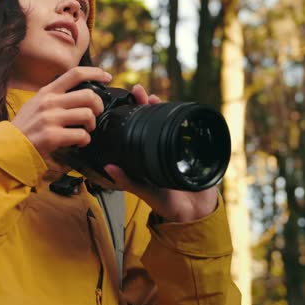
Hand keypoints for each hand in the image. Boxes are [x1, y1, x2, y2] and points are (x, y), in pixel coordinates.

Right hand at [11, 67, 110, 180]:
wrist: (9, 146)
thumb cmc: (26, 126)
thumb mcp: (36, 103)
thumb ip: (55, 96)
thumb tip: (80, 93)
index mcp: (47, 91)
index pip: (75, 73)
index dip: (95, 73)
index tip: (107, 77)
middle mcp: (49, 102)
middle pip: (88, 95)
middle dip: (99, 106)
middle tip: (96, 114)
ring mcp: (50, 119)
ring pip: (87, 115)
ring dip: (92, 125)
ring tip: (86, 130)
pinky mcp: (52, 136)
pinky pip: (81, 135)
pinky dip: (85, 140)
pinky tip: (79, 142)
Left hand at [103, 84, 218, 222]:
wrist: (195, 213)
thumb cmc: (167, 204)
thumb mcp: (145, 191)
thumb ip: (128, 181)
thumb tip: (108, 168)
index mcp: (145, 156)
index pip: (137, 129)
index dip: (132, 114)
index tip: (127, 101)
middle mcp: (159, 149)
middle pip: (152, 120)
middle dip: (146, 104)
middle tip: (139, 91)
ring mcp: (177, 147)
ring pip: (169, 121)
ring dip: (162, 108)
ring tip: (154, 97)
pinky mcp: (193, 149)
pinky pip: (188, 130)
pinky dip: (184, 118)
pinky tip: (180, 110)